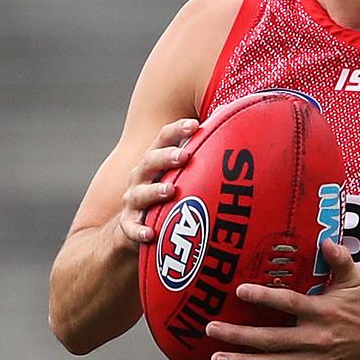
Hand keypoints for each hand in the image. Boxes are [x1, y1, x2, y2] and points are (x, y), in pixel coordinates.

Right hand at [113, 118, 197, 251]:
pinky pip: (132, 229)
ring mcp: (133, 201)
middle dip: (166, 157)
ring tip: (171, 191)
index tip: (195, 125)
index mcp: (154, 160)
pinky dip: (139, 231)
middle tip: (184, 155)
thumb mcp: (178, 173)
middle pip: (150, 161)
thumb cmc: (165, 192)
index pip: (163, 138)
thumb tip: (231, 128)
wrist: (132, 225)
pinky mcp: (129, 225)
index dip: (177, 130)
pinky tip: (150, 234)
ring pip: (140, 194)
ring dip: (155, 191)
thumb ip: (199, 156)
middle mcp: (140, 177)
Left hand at [206, 240, 359, 359]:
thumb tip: (326, 241)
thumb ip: (340, 258)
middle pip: (271, 339)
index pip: (290, 304)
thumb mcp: (354, 279)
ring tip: (216, 359)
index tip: (240, 290)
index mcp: (323, 312)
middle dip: (239, 335)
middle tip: (212, 328)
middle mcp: (315, 339)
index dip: (264, 297)